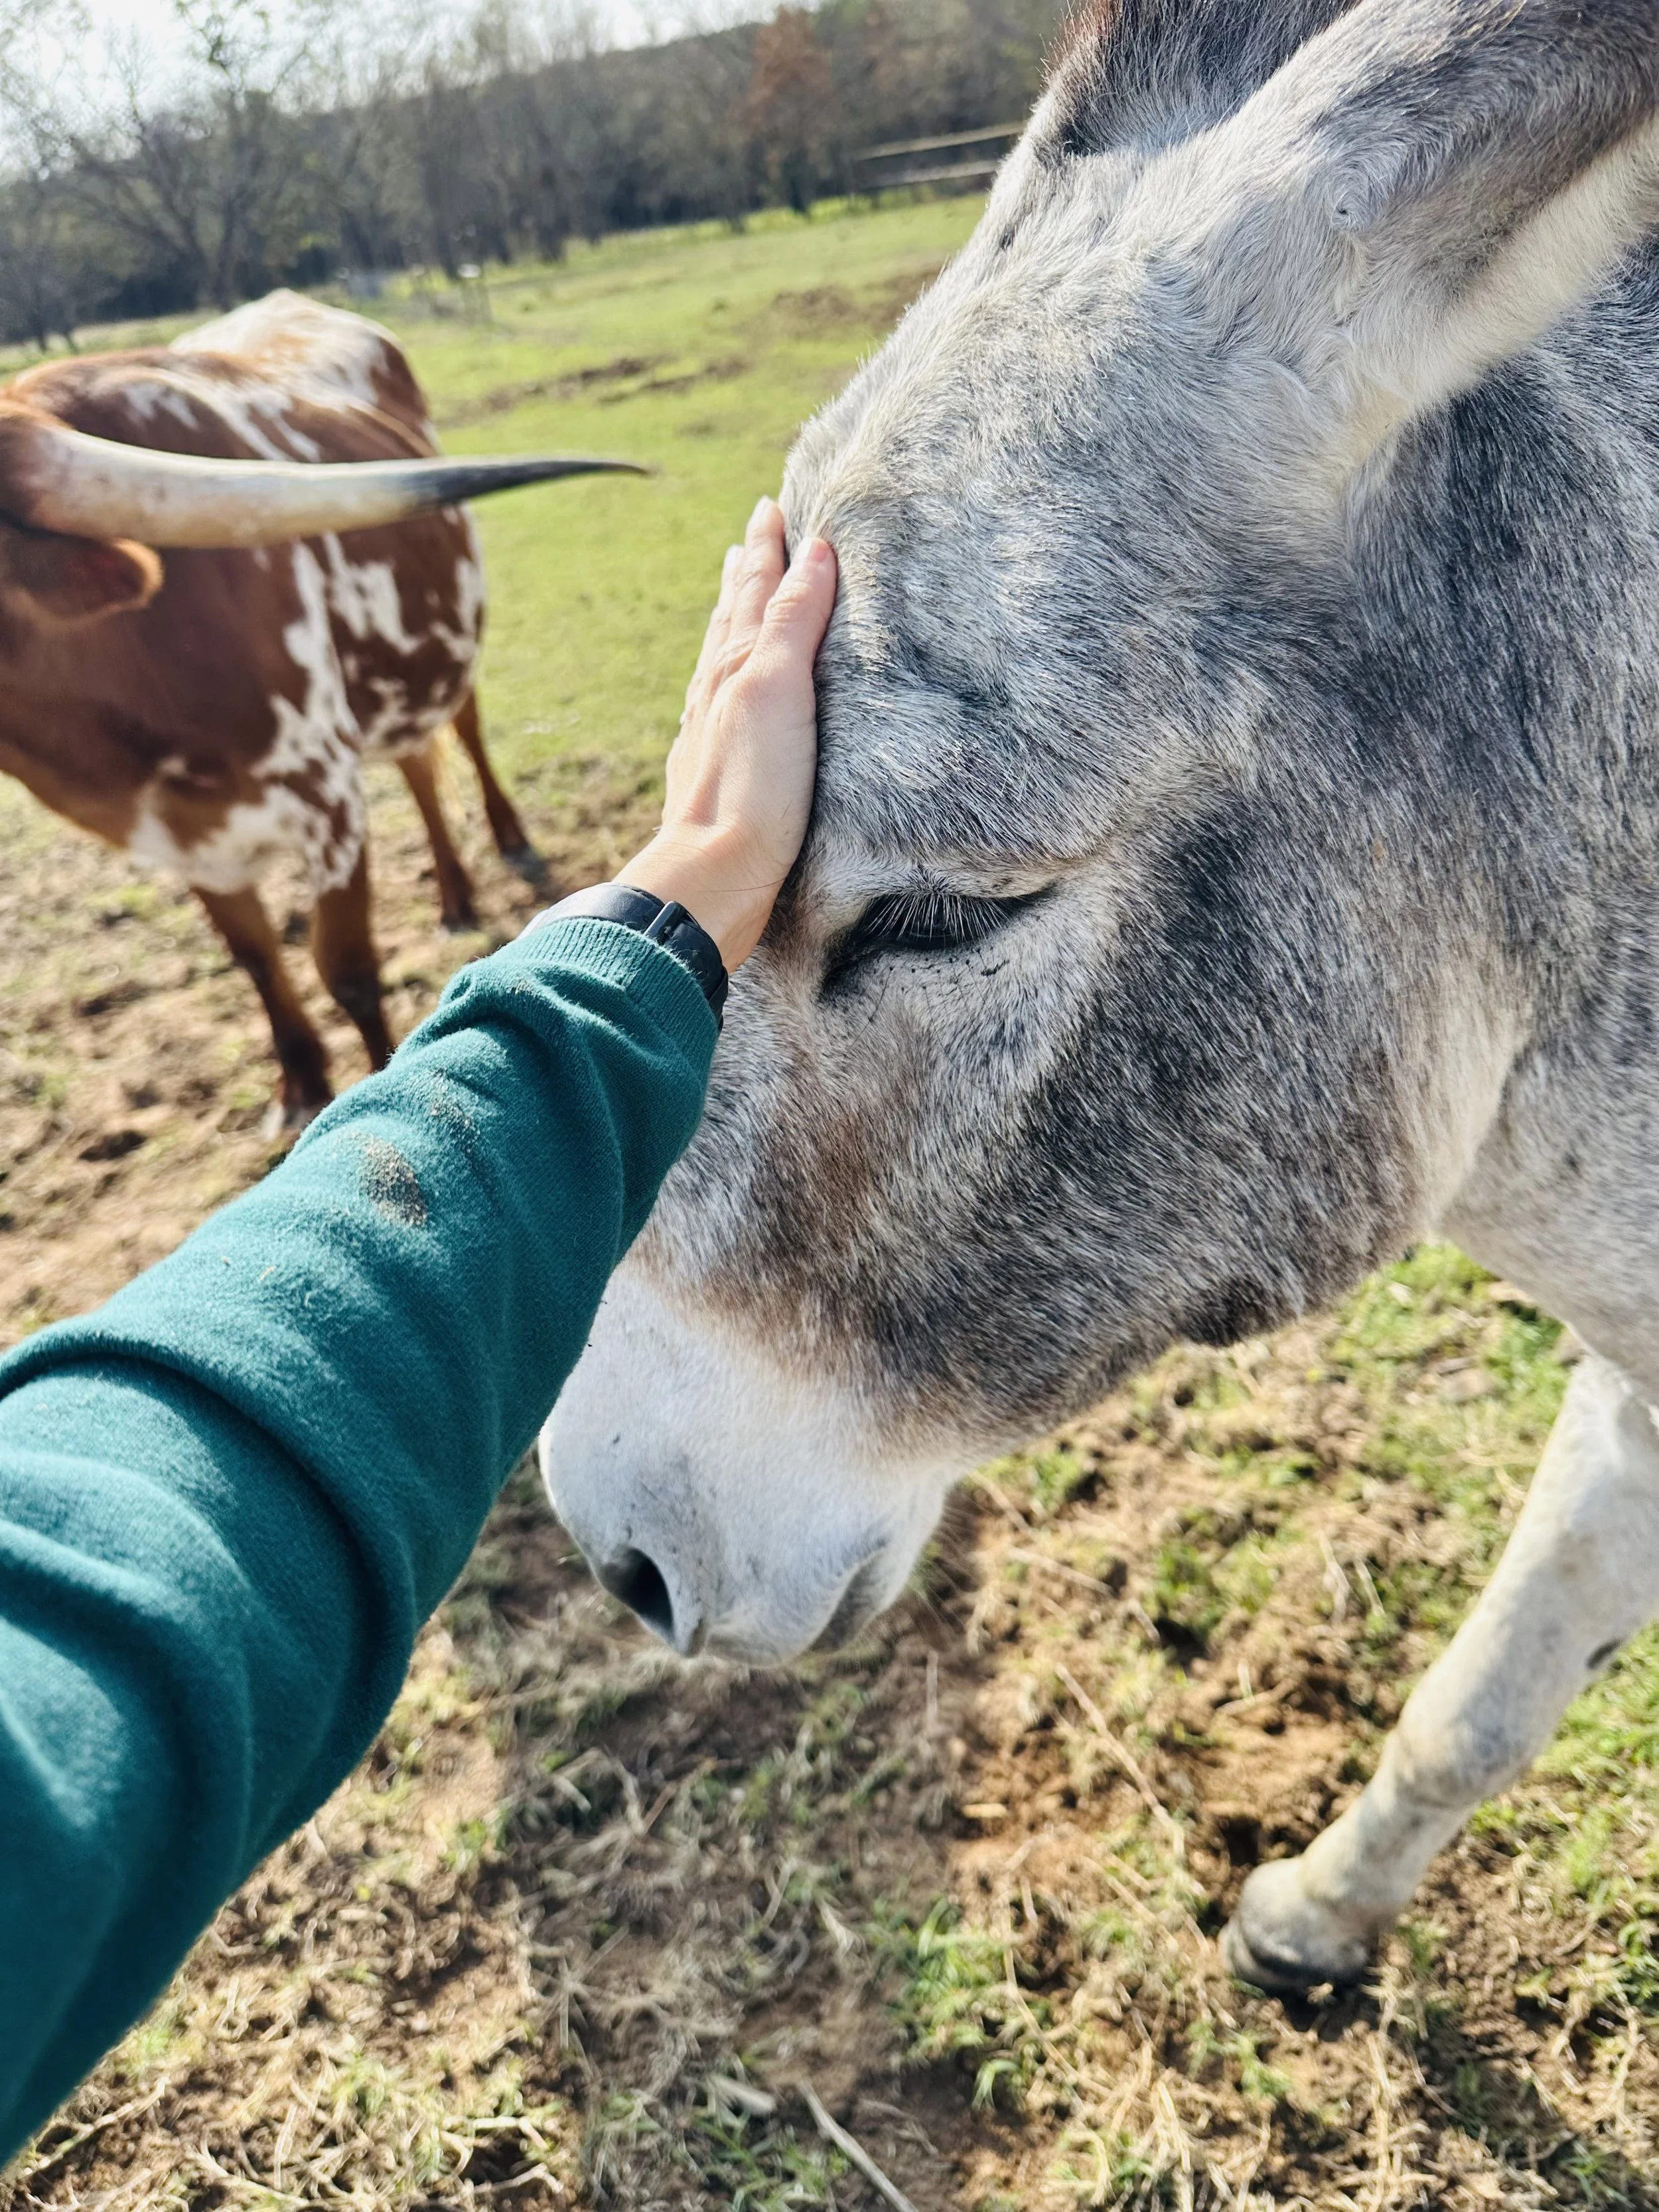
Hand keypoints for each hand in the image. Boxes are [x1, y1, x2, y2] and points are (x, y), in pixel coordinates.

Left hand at [618, 496, 835, 971]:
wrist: (713, 876)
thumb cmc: (751, 786)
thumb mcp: (779, 687)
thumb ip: (792, 618)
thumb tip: (812, 550)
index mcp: (734, 663)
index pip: (754, 588)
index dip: (767, 547)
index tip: (772, 506)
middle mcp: (716, 690)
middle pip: (731, 615)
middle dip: (746, 572)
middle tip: (752, 535)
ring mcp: (712, 732)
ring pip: (722, 657)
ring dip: (732, 618)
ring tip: (735, 592)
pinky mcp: (717, 772)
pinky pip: (722, 703)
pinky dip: (730, 676)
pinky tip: (725, 690)